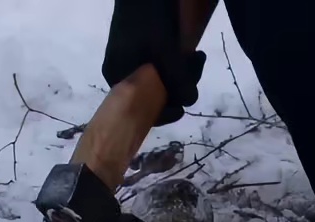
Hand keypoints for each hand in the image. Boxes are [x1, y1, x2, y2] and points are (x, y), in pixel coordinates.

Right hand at [103, 0, 207, 125]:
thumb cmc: (149, 17)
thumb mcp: (164, 51)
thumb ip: (176, 80)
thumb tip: (188, 105)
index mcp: (117, 78)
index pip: (142, 109)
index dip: (166, 110)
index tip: (186, 99)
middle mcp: (121, 73)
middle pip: (153, 95)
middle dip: (179, 86)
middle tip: (197, 61)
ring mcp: (131, 60)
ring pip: (160, 81)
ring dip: (182, 74)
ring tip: (197, 55)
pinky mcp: (142, 49)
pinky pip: (161, 68)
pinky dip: (178, 65)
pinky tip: (190, 53)